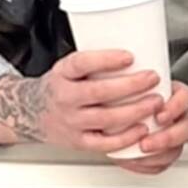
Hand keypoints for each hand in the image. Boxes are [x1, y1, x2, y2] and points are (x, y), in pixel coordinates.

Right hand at [0, 50, 164, 152]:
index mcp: (62, 74)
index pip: (81, 64)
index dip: (106, 60)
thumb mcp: (67, 67)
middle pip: (99, 92)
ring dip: (135, 110)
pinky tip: (142, 129)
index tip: (129, 56)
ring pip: (106, 118)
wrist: (32, 113)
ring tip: (155, 102)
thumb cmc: (59, 86)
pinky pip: (104, 143)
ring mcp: (71, 122)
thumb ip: (93, 62)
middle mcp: (65, 98)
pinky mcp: (79, 142)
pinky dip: (126, 137)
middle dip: (130, 85)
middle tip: (152, 78)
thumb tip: (134, 44)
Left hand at [115, 82, 187, 175]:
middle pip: (187, 128)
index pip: (186, 98)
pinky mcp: (163, 152)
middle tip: (146, 143)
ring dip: (158, 155)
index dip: (176, 108)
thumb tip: (110, 71)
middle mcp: (176, 115)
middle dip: (168, 138)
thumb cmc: (124, 88)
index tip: (159, 115)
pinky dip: (148, 165)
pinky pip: (162, 164)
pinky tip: (132, 161)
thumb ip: (124, 76)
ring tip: (137, 154)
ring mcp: (171, 134)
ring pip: (177, 149)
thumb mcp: (125, 76)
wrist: (115, 106)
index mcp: (173, 93)